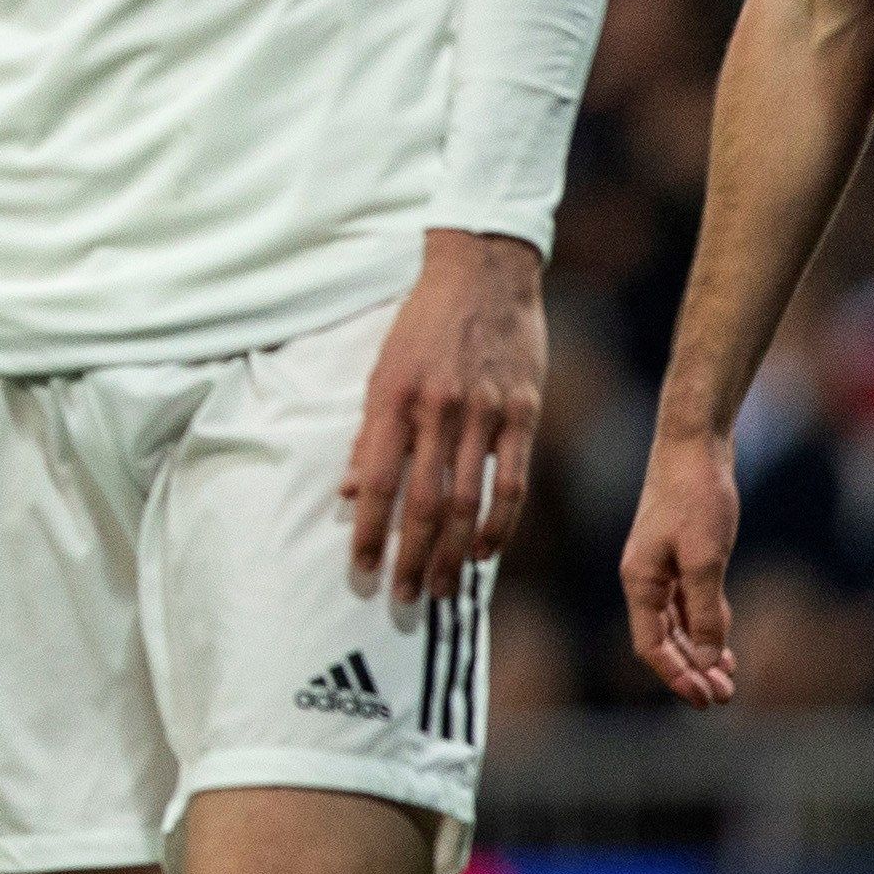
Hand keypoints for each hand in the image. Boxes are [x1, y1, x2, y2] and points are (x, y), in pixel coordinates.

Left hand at [343, 228, 546, 604]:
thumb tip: (351, 491)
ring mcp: (484, 413)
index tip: (361, 571)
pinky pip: (511, 480)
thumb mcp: (380, 369)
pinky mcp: (522, 412)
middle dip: (412, 557)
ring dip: (455, 554)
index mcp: (393, 399)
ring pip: (468, 501)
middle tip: (404, 599)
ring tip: (443, 589)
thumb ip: (369, 433)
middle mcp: (437, 410)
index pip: (379, 482)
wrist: (481, 274)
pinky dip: (499, 523)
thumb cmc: (421, 324)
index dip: (370, 532)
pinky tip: (485, 552)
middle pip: (423, 502)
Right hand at [621, 428, 741, 706]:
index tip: (704, 700)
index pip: (650, 645)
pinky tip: (723, 644)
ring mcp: (661, 568)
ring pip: (676, 625)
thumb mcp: (705, 559)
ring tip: (727, 680)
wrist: (694, 447)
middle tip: (722, 698)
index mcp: (639, 580)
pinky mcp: (680, 557)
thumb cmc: (695, 498)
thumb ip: (704, 612)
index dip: (676, 676)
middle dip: (690, 671)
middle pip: (662, 640)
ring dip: (699, 654)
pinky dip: (704, 628)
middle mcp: (644, 578)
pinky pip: (688, 605)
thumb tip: (705, 660)